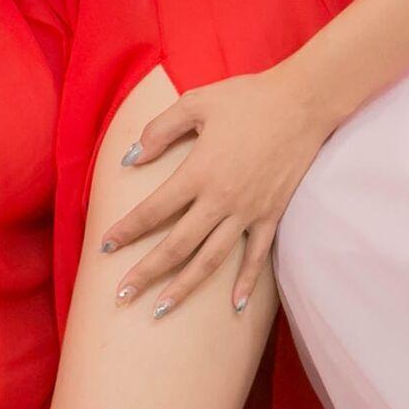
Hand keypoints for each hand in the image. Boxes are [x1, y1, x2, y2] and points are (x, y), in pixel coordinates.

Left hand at [100, 69, 334, 320]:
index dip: (127, 230)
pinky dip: (246, 282)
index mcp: (199, 171)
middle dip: (146, 274)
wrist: (303, 103)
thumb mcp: (197, 102)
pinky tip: (234, 306)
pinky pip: (257, 256)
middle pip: (176, 246)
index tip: (105, 247)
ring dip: (184, 287)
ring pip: (211, 260)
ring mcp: (249, 211)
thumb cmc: (248, 98)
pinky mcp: (272, 214)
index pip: (153, 210)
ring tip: (161, 310)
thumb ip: (159, 129)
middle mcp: (221, 199)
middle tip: (121, 297)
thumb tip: (131, 158)